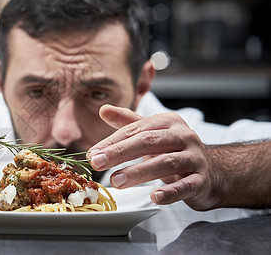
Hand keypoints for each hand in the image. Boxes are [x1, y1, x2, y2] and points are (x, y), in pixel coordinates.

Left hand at [87, 104, 220, 210]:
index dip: (112, 142)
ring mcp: (195, 158)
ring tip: (116, 181)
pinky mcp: (202, 180)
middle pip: (148, 142)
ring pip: (165, 163)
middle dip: (120, 153)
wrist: (213, 172)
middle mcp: (183, 136)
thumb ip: (128, 123)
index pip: (135, 130)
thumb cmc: (175, 151)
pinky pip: (186, 185)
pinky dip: (170, 192)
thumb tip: (103, 109)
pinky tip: (155, 197)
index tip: (92, 153)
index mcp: (168, 122)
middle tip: (97, 163)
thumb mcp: (152, 134)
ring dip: (138, 172)